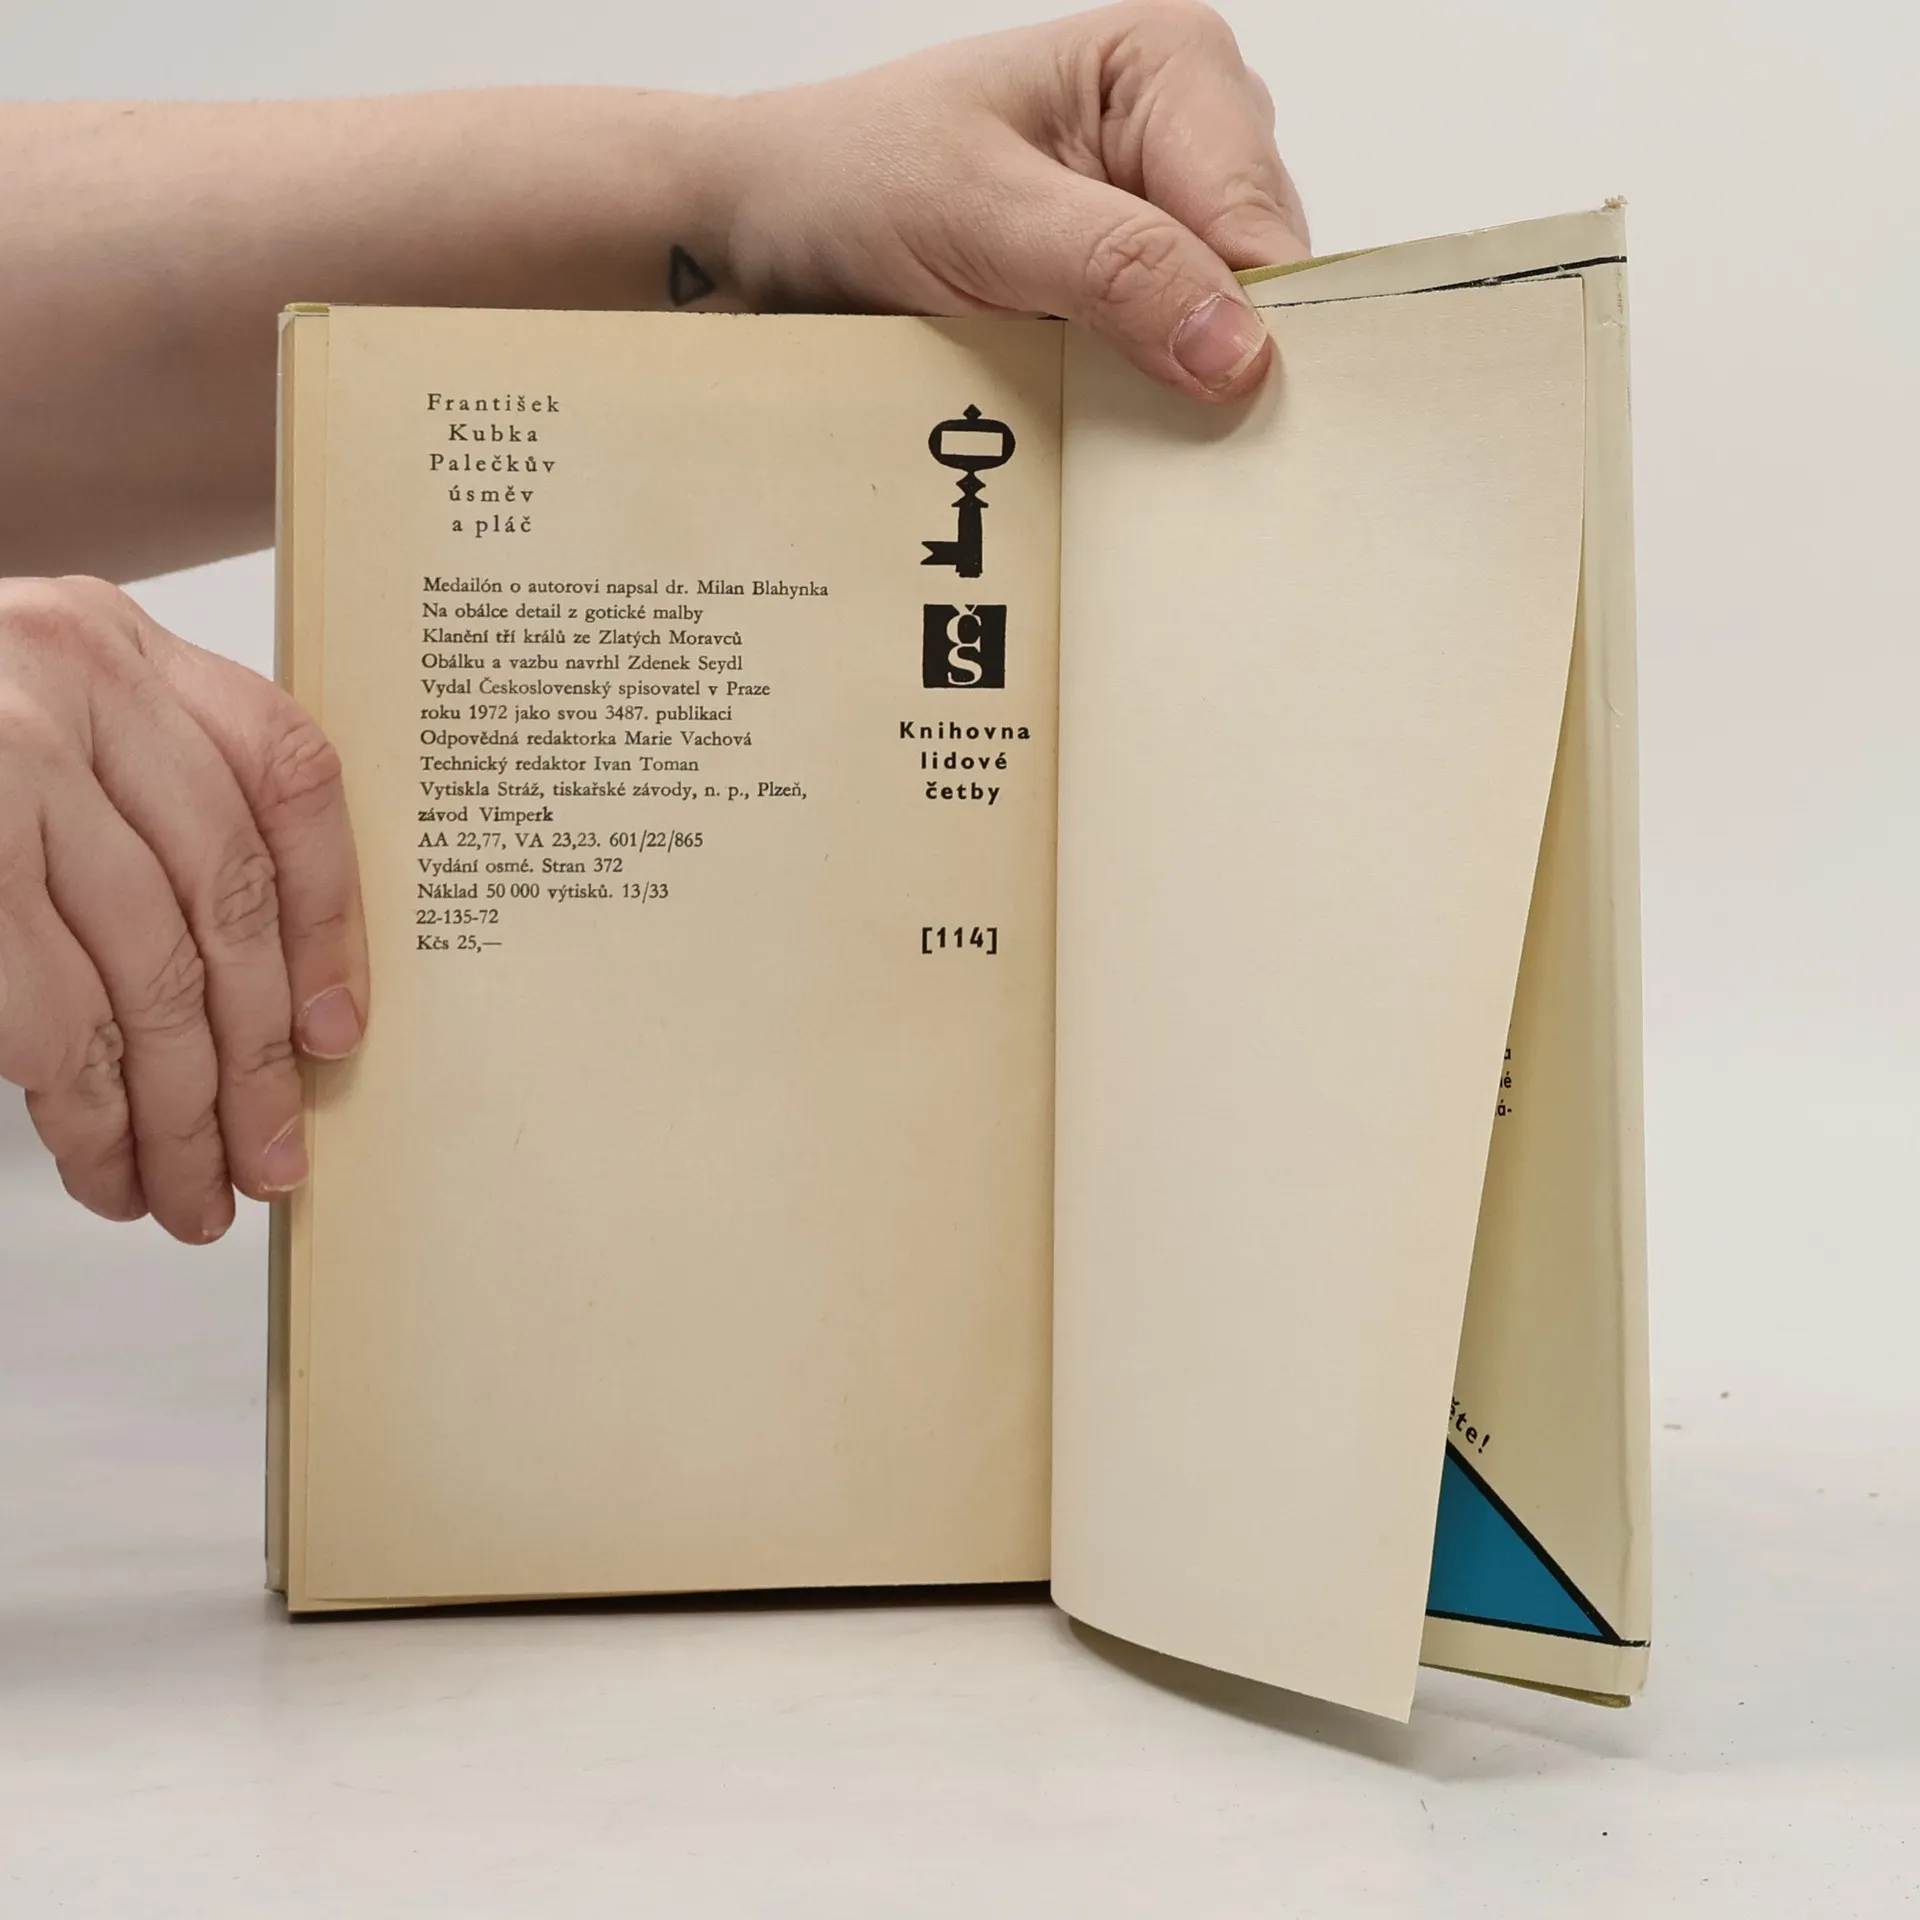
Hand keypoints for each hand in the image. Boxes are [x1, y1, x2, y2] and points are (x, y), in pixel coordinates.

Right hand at [0, 577, 365, 1240]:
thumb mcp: (32, 725)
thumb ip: (139, 803)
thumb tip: (272, 999)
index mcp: (119, 644)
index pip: (287, 777)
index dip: (330, 917)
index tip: (339, 1031)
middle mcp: (69, 676)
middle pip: (226, 899)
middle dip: (257, 1058)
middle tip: (272, 1159)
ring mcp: (3, 761)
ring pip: (149, 975)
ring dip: (177, 1112)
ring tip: (188, 1193)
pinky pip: (54, 1017)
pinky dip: (89, 1111)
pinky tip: (104, 1160)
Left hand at [717, 2, 1308, 401]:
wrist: (774, 225)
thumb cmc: (856, 182)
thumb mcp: (983, 218)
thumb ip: (1117, 272)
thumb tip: (1236, 348)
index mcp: (1174, 68)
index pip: (1262, 219)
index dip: (1256, 324)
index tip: (1224, 412)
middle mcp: (1190, 131)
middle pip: (1264, 279)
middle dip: (1217, 358)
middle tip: (1144, 423)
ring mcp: (1166, 212)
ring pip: (1229, 329)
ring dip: (1177, 388)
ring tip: (1101, 412)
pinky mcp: (1132, 282)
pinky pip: (1177, 357)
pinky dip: (1145, 397)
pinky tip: (1101, 414)